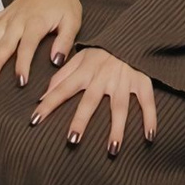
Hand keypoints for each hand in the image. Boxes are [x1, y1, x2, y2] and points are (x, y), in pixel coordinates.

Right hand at [0, 0, 80, 86]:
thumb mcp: (73, 21)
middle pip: (2, 43)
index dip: (23, 64)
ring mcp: (5, 19)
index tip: (20, 82)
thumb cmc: (62, 3)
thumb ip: (65, 41)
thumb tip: (56, 61)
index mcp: (35, 22)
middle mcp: (16, 20)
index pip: (27, 46)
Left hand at [28, 46, 157, 150]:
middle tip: (72, 141)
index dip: (48, 104)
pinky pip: (147, 101)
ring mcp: (124, 80)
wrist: (132, 35)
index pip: (62, 89)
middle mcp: (103, 76)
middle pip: (90, 101)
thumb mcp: (80, 57)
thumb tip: (43, 96)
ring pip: (119, 107)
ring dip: (117, 128)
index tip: (34, 121)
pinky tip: (149, 136)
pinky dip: (150, 118)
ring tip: (112, 150)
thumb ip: (62, 75)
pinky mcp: (142, 81)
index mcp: (85, 70)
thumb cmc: (102, 51)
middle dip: (81, 120)